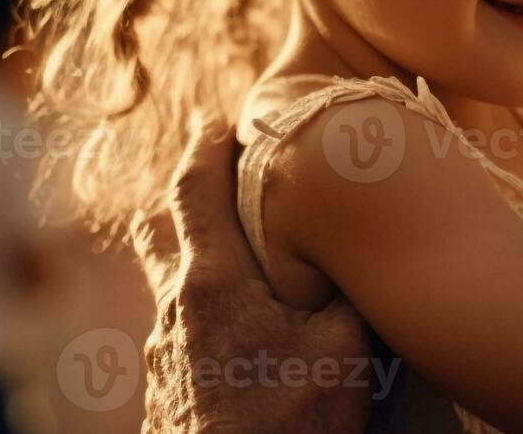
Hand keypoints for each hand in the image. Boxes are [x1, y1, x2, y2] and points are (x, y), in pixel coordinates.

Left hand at [131, 116, 371, 433]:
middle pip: (161, 230)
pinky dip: (209, 313)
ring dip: (203, 261)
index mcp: (212, 283)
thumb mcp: (343, 351)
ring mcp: (165, 357)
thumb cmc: (288, 425)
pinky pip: (183, 332)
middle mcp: (175, 312)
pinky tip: (246, 335)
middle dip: (186, 197)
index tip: (218, 119)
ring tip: (249, 262)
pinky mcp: (168, 395)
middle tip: (218, 177)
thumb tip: (362, 253)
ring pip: (174, 287)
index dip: (204, 145)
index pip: (192, 189)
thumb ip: (347, 290)